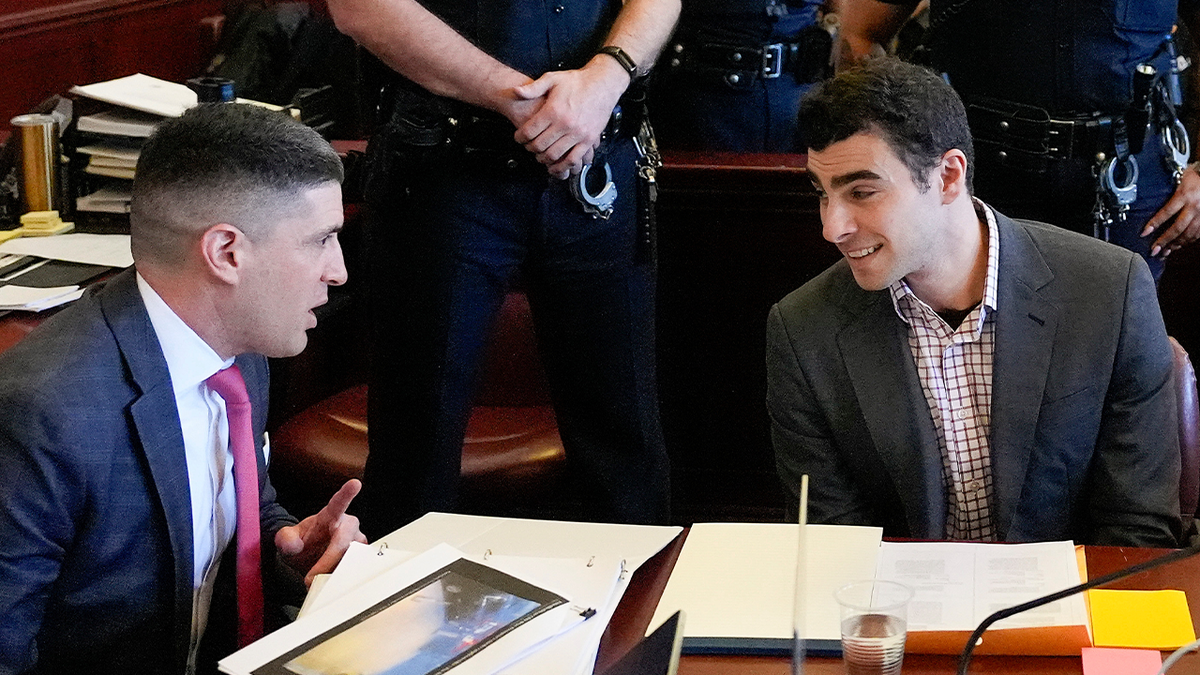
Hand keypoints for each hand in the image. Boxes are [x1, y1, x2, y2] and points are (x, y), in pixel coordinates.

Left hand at [275, 479, 367, 586]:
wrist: (308, 558)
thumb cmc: (303, 544)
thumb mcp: (287, 540)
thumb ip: (285, 539)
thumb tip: (292, 544)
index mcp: (330, 515)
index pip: (338, 503)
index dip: (347, 493)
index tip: (355, 484)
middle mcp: (347, 526)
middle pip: (344, 542)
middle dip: (328, 561)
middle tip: (310, 578)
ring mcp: (357, 542)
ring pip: (352, 558)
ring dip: (334, 572)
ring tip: (317, 581)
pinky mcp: (362, 558)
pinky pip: (355, 569)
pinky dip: (340, 578)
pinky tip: (329, 583)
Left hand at [512, 56, 628, 177]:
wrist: (603, 84)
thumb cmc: (577, 81)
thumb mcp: (552, 79)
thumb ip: (533, 88)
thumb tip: (516, 91)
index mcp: (553, 110)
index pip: (529, 131)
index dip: (520, 137)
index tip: (518, 138)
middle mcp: (565, 124)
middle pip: (540, 146)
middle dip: (530, 149)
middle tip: (528, 146)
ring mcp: (578, 134)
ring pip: (554, 155)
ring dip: (544, 159)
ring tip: (540, 155)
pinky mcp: (588, 140)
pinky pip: (574, 159)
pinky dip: (563, 166)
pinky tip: (557, 166)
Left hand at [1142, 165, 1199, 257]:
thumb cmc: (1195, 176)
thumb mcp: (1180, 179)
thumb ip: (1169, 191)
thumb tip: (1151, 200)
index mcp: (1185, 195)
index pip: (1166, 212)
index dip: (1154, 224)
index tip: (1144, 233)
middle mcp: (1194, 206)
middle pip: (1177, 228)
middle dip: (1164, 241)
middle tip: (1154, 250)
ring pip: (1188, 234)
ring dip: (1175, 244)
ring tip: (1164, 251)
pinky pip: (1197, 234)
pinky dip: (1187, 241)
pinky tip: (1179, 245)